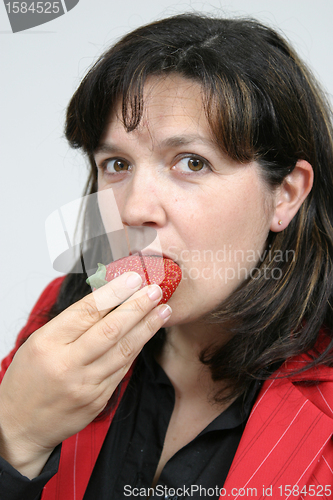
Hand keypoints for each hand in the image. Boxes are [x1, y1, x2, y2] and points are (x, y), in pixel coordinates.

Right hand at [0, 272, 170, 477]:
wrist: (20, 426)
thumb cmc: (28, 379)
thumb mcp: (39, 342)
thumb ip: (71, 324)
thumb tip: (107, 299)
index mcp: (48, 343)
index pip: (87, 311)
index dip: (114, 292)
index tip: (133, 279)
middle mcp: (68, 364)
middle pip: (111, 329)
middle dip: (137, 307)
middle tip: (155, 291)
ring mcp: (85, 385)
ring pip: (124, 350)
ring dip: (147, 328)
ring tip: (163, 310)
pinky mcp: (98, 400)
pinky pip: (123, 369)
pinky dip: (136, 348)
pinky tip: (147, 334)